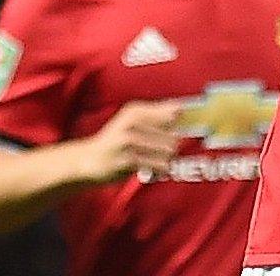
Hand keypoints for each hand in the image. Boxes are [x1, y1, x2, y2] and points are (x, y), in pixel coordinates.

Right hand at [66, 99, 182, 185]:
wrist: (87, 159)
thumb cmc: (115, 140)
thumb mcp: (130, 121)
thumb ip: (155, 114)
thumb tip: (181, 108)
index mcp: (135, 110)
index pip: (172, 112)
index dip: (186, 120)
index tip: (192, 126)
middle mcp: (132, 122)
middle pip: (173, 134)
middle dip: (173, 146)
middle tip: (167, 153)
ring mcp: (129, 141)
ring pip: (168, 151)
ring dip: (168, 159)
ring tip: (160, 162)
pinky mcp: (128, 160)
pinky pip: (157, 165)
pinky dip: (161, 169)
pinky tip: (157, 170)